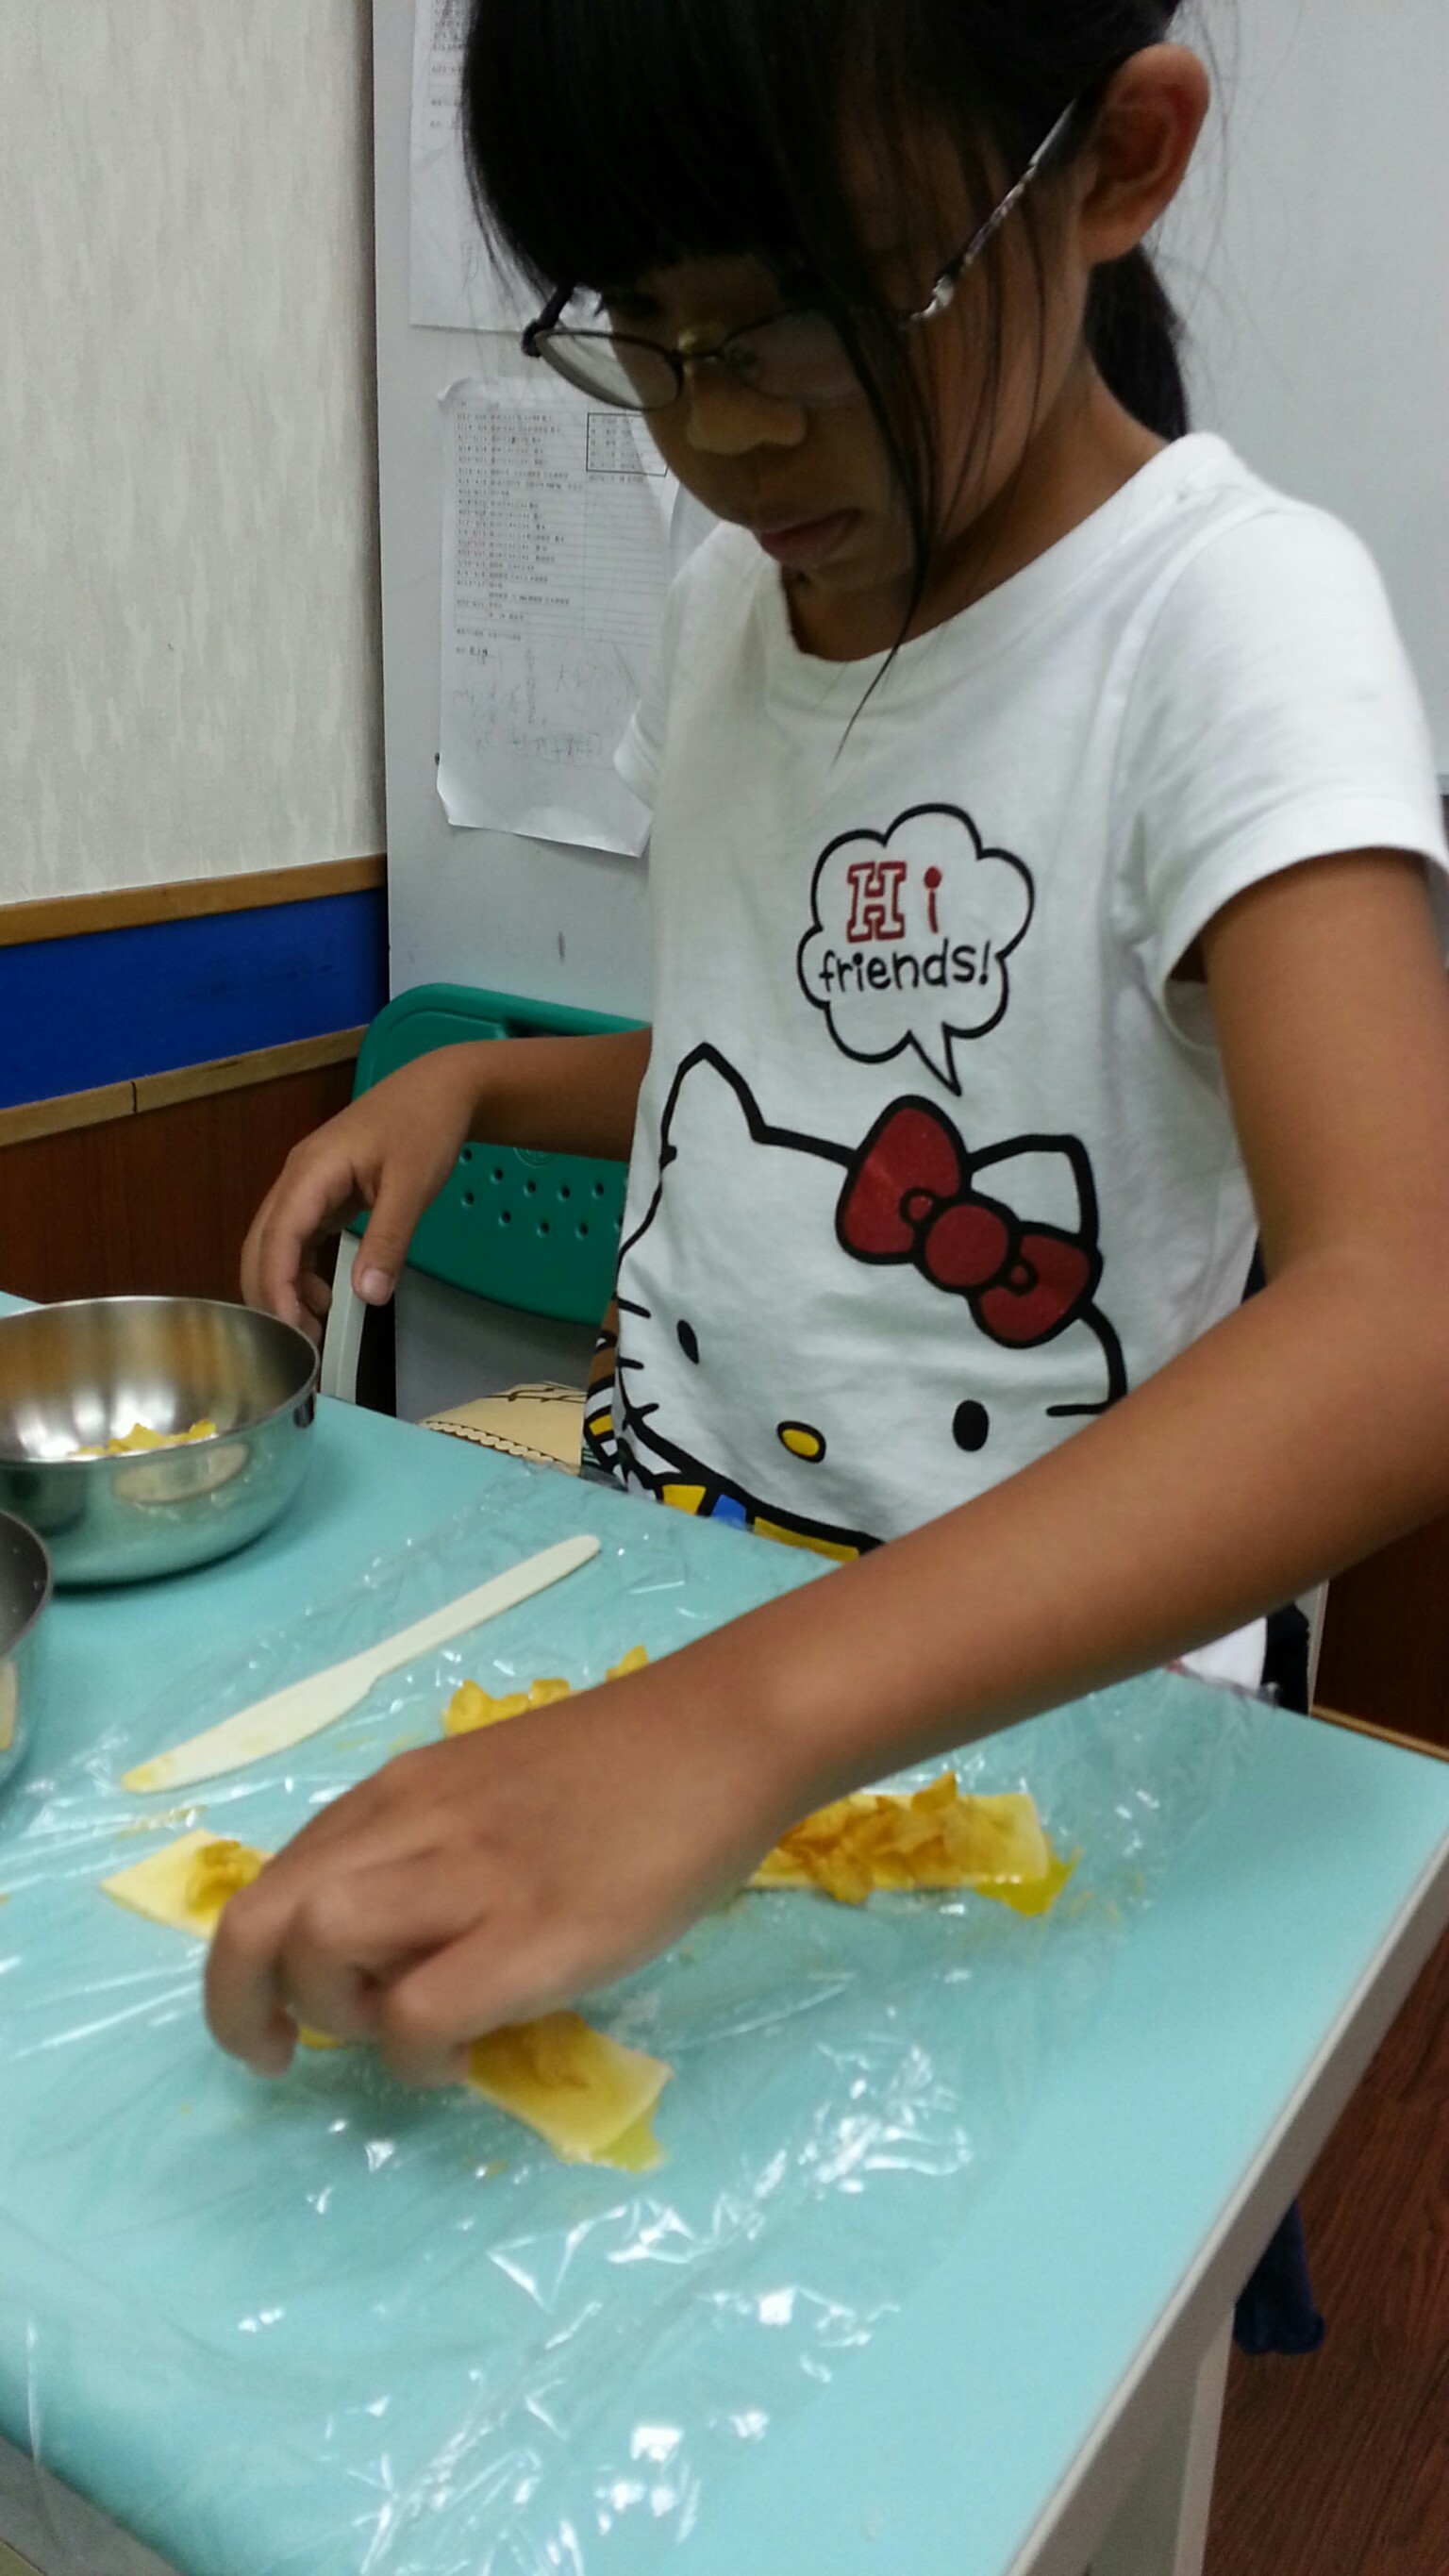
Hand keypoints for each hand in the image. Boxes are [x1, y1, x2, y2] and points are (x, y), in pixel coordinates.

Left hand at [203, 1657, 800, 2083]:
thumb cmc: (629, 1765)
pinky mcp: (536, 1929)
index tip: (277, 2016)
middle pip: (260, 1917)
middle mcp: (412, 1824)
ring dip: (336, 2015)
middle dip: (239, 2004)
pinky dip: (416, 2054)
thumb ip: (434, 1851)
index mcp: (400, 1793)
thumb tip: (400, 1952)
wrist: (726, 1731)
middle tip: (282, 2057)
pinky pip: (420, 2012)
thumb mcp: (495, 1792)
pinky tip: (462, 2057)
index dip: (249, 1962)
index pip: (272, 1878)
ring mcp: (471, 1875)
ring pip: (321, 1946)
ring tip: (398, 2033)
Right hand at [240, 1048, 484, 1339]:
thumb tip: (368, 1296)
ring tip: (311, 1330)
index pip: (278, 1237)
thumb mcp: (412, 1185)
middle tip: (297, 1345)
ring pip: (275, 1246)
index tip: (288, 1330)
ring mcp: (307, 1187)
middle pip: (262, 1245)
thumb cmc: (424, 1128)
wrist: (439, 1089)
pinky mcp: (321, 1196)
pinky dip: (301, 1273)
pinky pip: (297, 1241)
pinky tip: (321, 1299)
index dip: (275, 1286)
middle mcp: (297, 1180)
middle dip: (270, 1296)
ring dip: (283, 1289)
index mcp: (311, 1172)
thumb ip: (389, 1240)